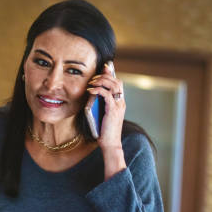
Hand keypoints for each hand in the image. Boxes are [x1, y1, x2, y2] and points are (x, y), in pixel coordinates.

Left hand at [86, 63, 126, 178]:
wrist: (110, 143)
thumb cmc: (105, 130)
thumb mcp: (102, 113)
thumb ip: (100, 103)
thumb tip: (92, 93)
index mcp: (120, 102)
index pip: (118, 83)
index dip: (111, 74)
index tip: (104, 68)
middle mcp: (121, 102)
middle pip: (117, 81)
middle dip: (105, 75)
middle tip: (94, 77)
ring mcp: (118, 105)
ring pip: (113, 85)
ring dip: (101, 81)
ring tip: (92, 83)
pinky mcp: (112, 109)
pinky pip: (106, 94)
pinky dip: (98, 89)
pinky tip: (90, 90)